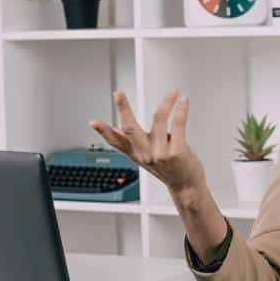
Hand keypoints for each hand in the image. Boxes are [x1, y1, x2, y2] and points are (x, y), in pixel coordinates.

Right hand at [90, 90, 206, 194]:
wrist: (187, 187)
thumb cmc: (168, 169)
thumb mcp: (145, 157)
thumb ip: (131, 143)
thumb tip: (115, 127)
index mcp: (137, 154)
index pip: (115, 142)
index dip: (103, 132)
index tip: (93, 121)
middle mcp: (146, 154)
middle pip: (130, 128)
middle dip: (123, 109)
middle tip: (118, 94)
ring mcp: (161, 153)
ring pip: (159, 120)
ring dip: (167, 103)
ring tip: (173, 93)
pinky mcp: (177, 152)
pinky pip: (178, 124)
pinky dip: (181, 109)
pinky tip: (183, 101)